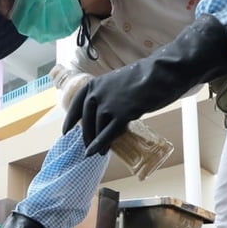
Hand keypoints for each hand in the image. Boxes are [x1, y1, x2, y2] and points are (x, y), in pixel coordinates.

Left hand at [62, 15, 226, 155]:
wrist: (161, 74)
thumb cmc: (144, 77)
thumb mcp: (118, 83)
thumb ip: (108, 96)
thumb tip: (105, 113)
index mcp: (94, 84)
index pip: (76, 105)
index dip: (70, 120)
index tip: (65, 131)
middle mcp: (96, 94)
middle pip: (86, 121)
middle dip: (86, 135)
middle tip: (88, 146)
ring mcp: (108, 105)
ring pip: (97, 129)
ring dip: (96, 142)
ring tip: (100, 152)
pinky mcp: (121, 115)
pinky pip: (108, 134)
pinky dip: (100, 145)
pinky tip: (98, 153)